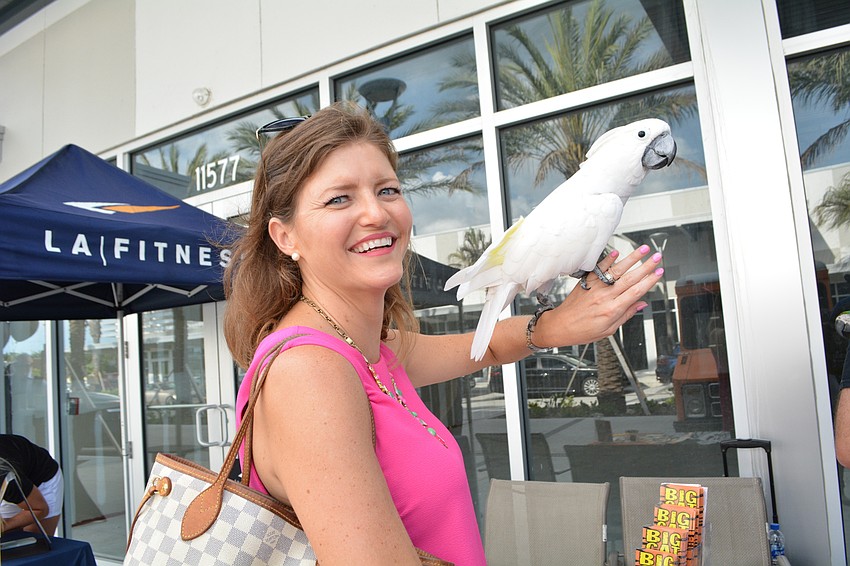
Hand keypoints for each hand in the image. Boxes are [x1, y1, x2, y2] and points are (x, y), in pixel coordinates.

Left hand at [533, 244, 662, 347]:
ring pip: (617, 270)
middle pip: (630, 278)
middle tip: (657, 257)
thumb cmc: (583, 331)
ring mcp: (595, 287)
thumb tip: (641, 304)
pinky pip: (599, 269)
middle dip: (646, 266)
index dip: (649, 281)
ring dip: (632, 258)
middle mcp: (604, 296)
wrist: (560, 326)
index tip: (659, 273)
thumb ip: (626, 315)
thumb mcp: (609, 330)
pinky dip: (608, 259)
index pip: (636, 292)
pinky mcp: (587, 282)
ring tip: (643, 250)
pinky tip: (617, 252)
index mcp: (612, 310)